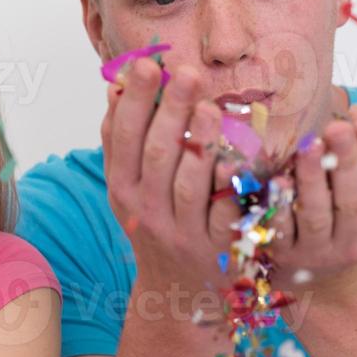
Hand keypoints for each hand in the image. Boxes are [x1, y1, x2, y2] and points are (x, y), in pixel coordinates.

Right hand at [101, 59, 227, 295]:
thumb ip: (121, 140)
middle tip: (188, 72)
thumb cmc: (157, 222)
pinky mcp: (218, 249)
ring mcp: (184, 232)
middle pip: (157, 155)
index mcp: (125, 190)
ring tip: (212, 108)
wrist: (179, 292)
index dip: (136, 101)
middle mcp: (149, 212)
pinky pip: (226, 214)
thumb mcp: (130, 187)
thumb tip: (115, 86)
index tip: (147, 63)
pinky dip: (231, 188)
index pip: (125, 138)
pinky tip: (240, 159)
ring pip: (189, 186)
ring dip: (201, 145)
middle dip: (172, 111)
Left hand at [211, 103, 356, 297]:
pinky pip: (282, 231)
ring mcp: (320, 253)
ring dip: (313, 178)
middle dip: (346, 161)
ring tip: (309, 145)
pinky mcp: (286, 255)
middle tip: (336, 127)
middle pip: (354, 200)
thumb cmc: (345, 201)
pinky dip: (280, 206)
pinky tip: (277, 181)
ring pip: (317, 215)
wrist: (314, 259)